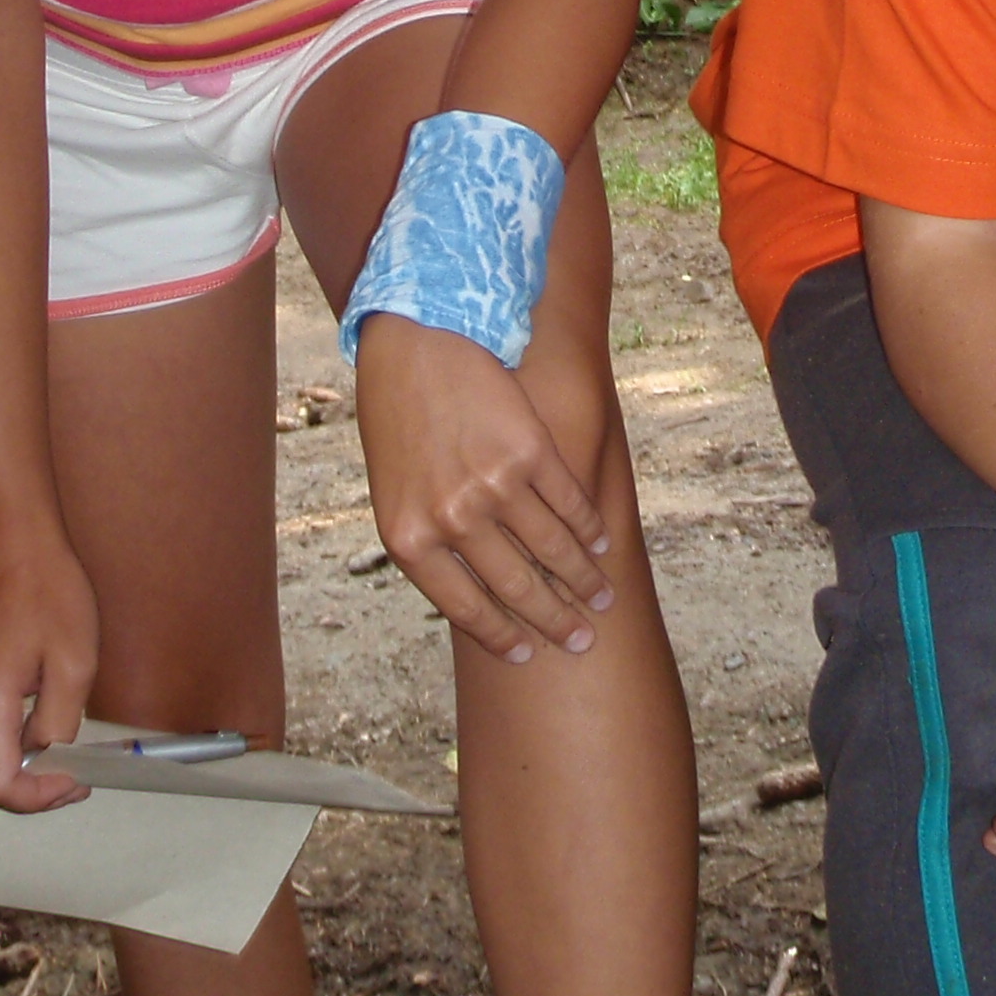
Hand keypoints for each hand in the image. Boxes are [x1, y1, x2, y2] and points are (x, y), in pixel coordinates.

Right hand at [0, 531, 97, 812]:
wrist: (12, 542)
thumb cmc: (48, 591)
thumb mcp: (75, 663)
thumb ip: (60, 725)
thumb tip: (49, 762)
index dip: (36, 797)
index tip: (73, 782)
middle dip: (28, 782)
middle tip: (73, 769)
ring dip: (14, 757)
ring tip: (57, 732)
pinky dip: (0, 733)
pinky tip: (33, 709)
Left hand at [353, 314, 615, 663]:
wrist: (416, 341)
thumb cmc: (398, 418)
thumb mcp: (394, 492)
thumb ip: (428, 544)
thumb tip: (473, 596)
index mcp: (410, 538)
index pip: (465, 609)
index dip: (502, 636)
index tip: (527, 653)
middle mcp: (454, 518)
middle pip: (518, 586)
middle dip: (555, 620)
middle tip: (580, 639)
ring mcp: (495, 484)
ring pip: (553, 549)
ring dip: (583, 579)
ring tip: (601, 597)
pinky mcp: (532, 449)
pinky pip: (570, 503)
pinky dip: (589, 528)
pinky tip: (600, 543)